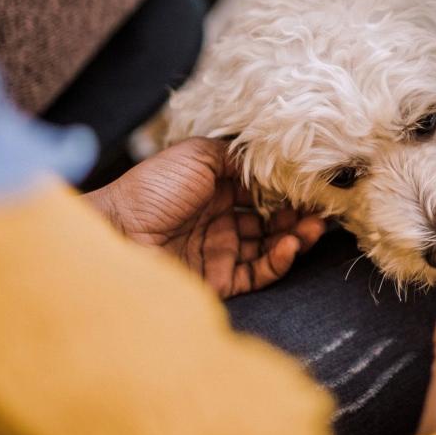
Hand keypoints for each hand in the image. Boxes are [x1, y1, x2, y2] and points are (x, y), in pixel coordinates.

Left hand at [85, 138, 325, 298]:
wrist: (114, 233)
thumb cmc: (152, 188)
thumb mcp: (197, 155)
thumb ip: (238, 155)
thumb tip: (276, 159)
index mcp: (216, 189)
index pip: (263, 190)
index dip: (288, 188)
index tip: (315, 184)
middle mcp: (221, 219)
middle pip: (272, 219)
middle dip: (299, 214)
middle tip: (321, 210)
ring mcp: (221, 251)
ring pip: (271, 246)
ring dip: (295, 237)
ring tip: (312, 229)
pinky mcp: (219, 279)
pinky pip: (259, 272)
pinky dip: (279, 260)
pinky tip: (288, 246)